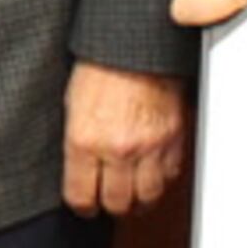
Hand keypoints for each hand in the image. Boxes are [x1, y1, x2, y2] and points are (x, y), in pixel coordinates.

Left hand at [61, 60, 185, 217]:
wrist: (137, 41)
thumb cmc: (102, 65)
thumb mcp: (73, 104)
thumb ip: (76, 142)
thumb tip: (78, 169)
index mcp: (84, 140)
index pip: (81, 197)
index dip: (82, 205)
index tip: (84, 204)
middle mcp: (117, 148)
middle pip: (117, 203)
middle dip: (110, 205)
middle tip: (107, 199)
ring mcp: (149, 146)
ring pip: (147, 197)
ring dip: (138, 199)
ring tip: (132, 192)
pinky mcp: (174, 140)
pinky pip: (170, 176)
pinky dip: (162, 179)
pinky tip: (152, 172)